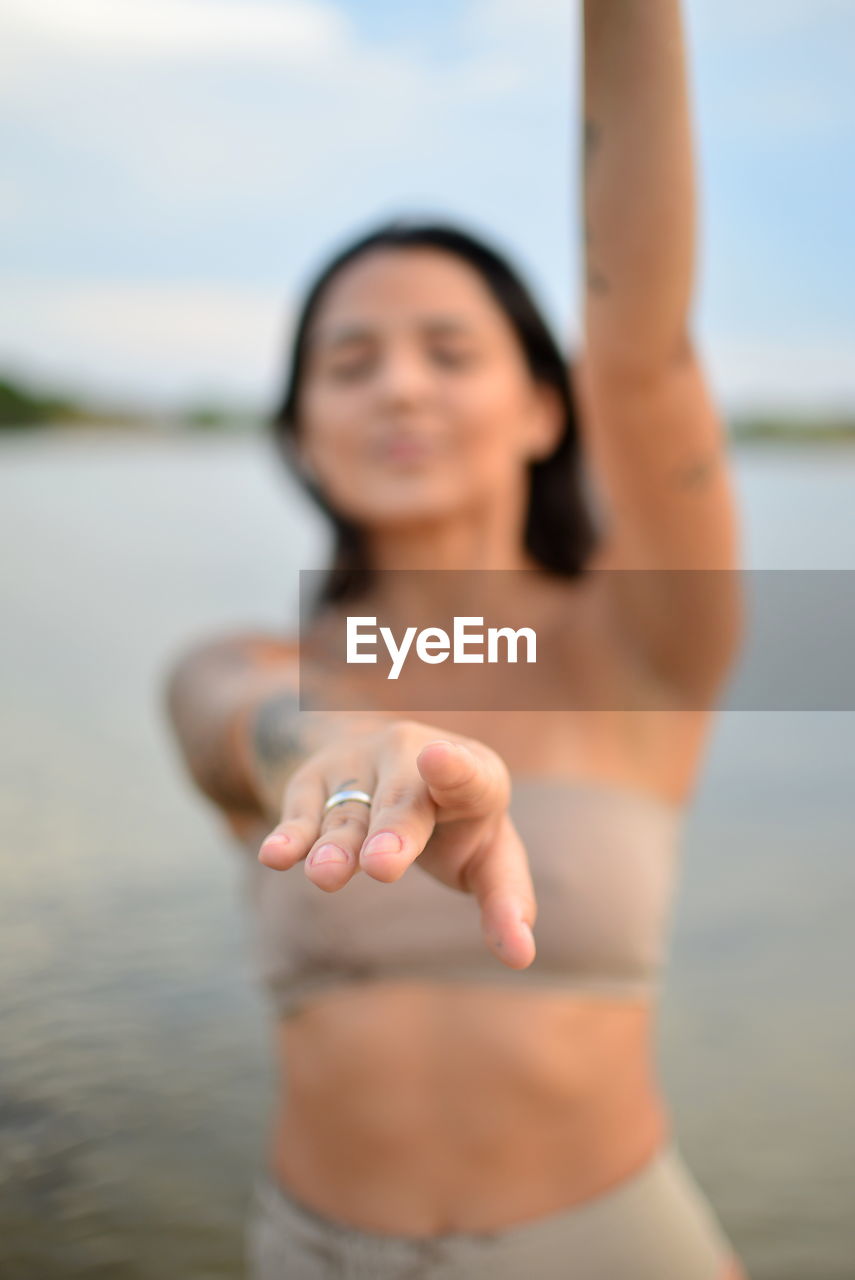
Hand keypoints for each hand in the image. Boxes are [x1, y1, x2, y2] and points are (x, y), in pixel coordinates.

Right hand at [257, 720, 536, 969]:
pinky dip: (291, 835)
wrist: (387, 763)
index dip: (457, 769)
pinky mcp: (314, 779)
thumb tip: (521, 956)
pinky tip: (275, 856)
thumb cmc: (455, 826)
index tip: (440, 758)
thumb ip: (507, 902)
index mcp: (473, 775)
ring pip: (350, 814)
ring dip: (337, 847)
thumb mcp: (489, 856)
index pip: (470, 775)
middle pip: (403, 803)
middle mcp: (413, 756)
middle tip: (384, 867)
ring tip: (327, 878)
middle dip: (393, 833)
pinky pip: (303, 812)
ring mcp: (360, 764)